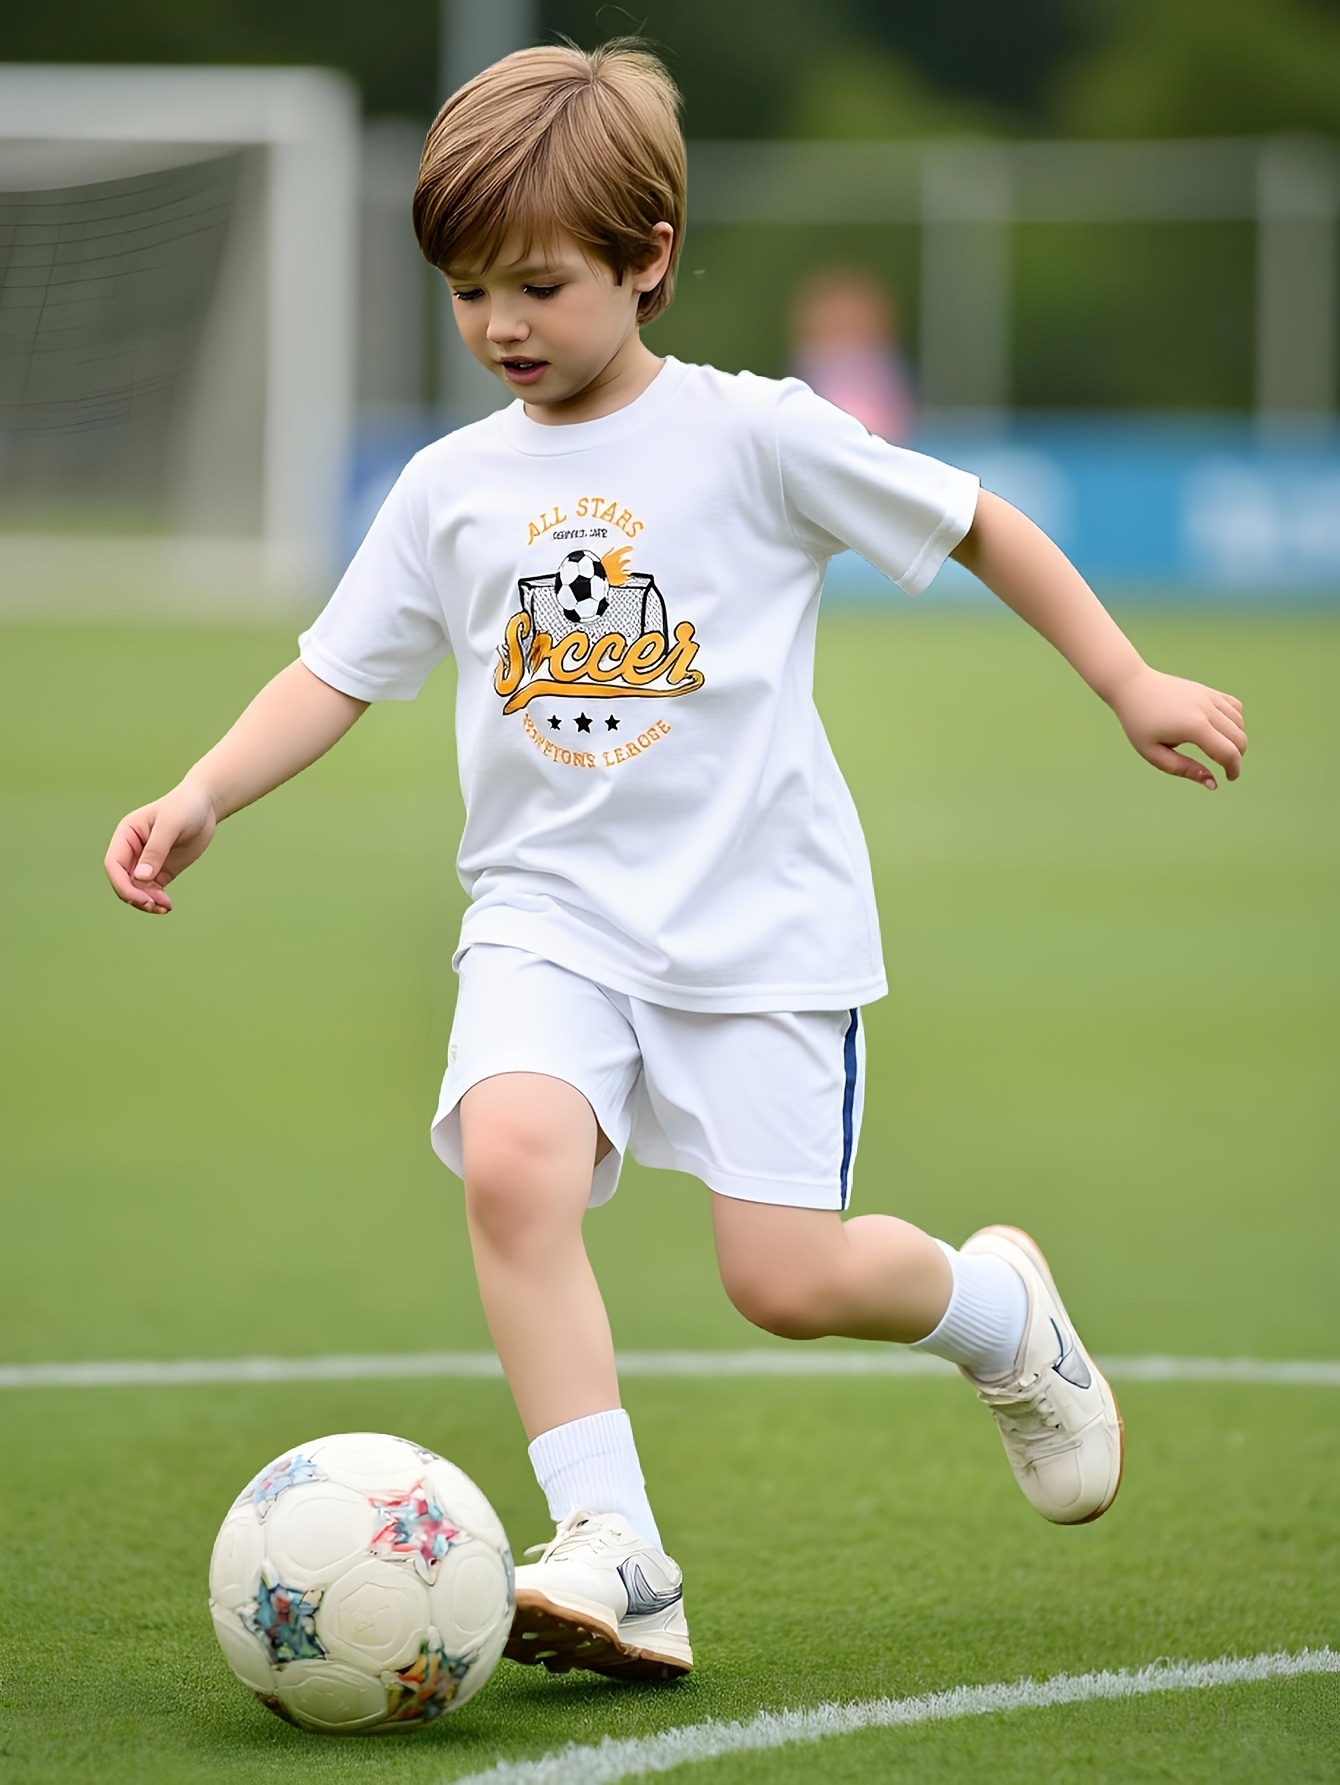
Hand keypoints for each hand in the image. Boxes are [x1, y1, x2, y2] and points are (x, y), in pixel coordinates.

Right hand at [104, 779, 217, 913]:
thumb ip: (156, 850)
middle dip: (135, 896)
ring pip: (136, 890)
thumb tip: (140, 878)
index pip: (114, 864)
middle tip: (156, 905)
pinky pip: (151, 891)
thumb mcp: (170, 825)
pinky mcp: (160, 871)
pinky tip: (167, 906)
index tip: (141, 897)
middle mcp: (131, 851)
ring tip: (165, 907)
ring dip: (146, 902)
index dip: (122, 884)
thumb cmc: (185, 807)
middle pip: (123, 881)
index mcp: (126, 835)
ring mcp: (145, 862)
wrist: (205, 806)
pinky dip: (156, 901)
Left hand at [1108, 667, 1246, 789]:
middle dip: (1236, 757)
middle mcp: (1207, 709)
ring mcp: (1209, 697)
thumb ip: (1184, 769)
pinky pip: (1235, 706)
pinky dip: (1235, 721)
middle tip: (1223, 766)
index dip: (1233, 769)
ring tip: (1219, 749)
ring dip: (1236, 739)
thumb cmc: (1139, 723)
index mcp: (1193, 727)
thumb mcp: (1153, 753)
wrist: (1132, 686)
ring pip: (1239, 722)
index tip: (1228, 779)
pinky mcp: (1208, 690)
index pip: (1228, 752)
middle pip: (1239, 738)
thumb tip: (1213, 783)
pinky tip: (1221, 729)